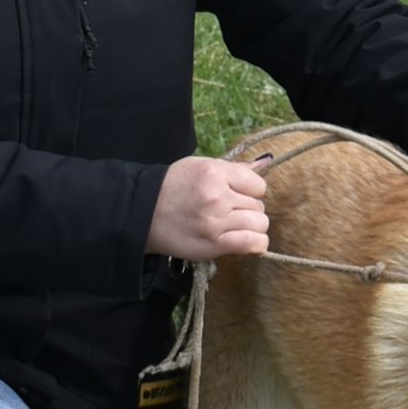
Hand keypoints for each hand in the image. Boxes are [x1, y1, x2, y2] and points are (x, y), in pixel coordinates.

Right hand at [146, 156, 271, 260]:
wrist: (143, 213)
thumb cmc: (172, 187)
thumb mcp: (199, 166)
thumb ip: (232, 169)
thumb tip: (264, 164)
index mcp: (215, 173)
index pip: (258, 185)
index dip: (251, 191)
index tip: (239, 196)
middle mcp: (218, 196)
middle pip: (258, 206)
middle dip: (249, 210)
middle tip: (230, 213)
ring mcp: (216, 222)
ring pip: (259, 224)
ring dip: (252, 227)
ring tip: (236, 227)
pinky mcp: (213, 244)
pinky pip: (252, 244)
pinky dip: (257, 244)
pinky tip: (249, 243)